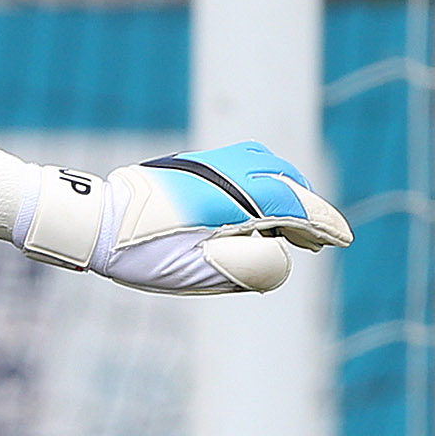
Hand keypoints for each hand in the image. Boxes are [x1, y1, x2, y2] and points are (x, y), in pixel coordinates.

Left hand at [0, 139, 351, 295]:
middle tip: (319, 240)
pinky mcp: (193, 165)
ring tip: (292, 223)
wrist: (93, 221)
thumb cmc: (140, 253)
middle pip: (284, 182)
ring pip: (265, 166)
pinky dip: (262, 181)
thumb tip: (282, 256)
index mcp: (232, 199)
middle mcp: (225, 173)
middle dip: (307, 209)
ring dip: (286, 190)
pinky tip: (257, 206)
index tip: (341, 239)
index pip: (292, 207)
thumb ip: (248, 267)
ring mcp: (208, 164)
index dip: (321, 224)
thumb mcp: (196, 271)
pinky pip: (243, 164)